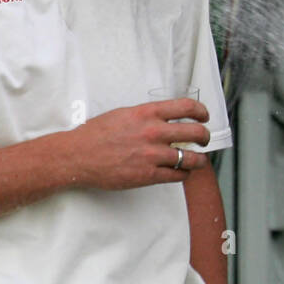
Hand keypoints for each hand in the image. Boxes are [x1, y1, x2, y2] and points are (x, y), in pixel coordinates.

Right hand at [64, 99, 209, 189]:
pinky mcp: (149, 175)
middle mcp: (154, 132)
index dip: (201, 112)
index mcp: (148, 113)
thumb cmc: (97, 134)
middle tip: (204, 140)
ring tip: (198, 160)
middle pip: (196, 133)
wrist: (78, 155)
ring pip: (192, 158)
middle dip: (205, 137)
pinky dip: (184, 174)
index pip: (187, 107)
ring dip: (199, 160)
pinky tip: (181, 172)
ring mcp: (153, 155)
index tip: (204, 116)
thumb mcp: (124, 114)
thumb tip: (166, 119)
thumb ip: (147, 116)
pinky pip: (178, 175)